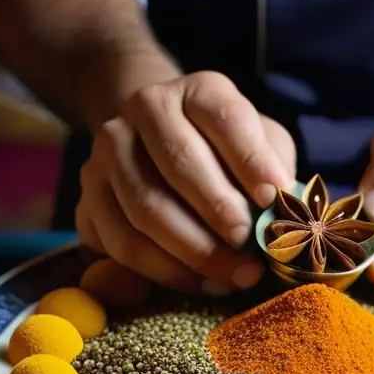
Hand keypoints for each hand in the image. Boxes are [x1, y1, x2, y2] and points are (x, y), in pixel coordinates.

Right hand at [77, 71, 295, 294]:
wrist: (156, 142)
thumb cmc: (225, 152)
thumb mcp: (260, 145)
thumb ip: (274, 170)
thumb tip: (286, 213)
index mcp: (197, 90)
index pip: (225, 117)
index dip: (250, 159)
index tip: (274, 197)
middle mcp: (145, 109)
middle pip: (178, 162)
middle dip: (219, 210)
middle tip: (250, 247)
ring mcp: (108, 152)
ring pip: (146, 208)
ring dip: (195, 250)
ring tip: (236, 275)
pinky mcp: (88, 197)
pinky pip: (122, 243)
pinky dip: (165, 271)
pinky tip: (202, 282)